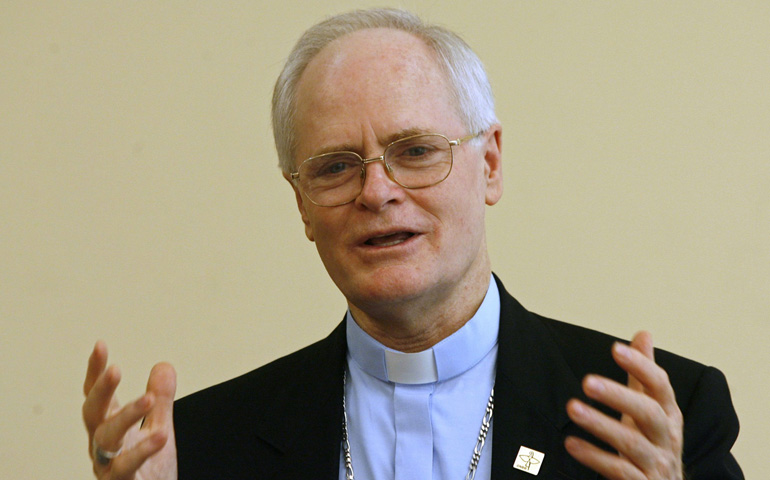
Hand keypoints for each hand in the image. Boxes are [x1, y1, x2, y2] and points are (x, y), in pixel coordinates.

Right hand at [82, 341, 177, 479]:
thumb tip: (163, 365)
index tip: (100, 345)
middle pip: (94, 414)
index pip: (97, 396)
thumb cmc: (150, 472)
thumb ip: (160, 401)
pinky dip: (144, 450)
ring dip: (126, 415)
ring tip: (148, 399)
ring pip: (107, 439)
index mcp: (110, 428)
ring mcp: (108, 467)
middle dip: (102, 390)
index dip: (95, 372)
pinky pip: (127, 467)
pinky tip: (161, 434)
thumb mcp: (158, 429)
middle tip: (115, 368)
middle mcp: (103, 446)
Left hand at [565, 332, 683, 479]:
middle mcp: (667, 438)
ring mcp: (657, 464)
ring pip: (632, 444)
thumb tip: (643, 335)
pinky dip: (595, 457)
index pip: (660, 385)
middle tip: (587, 381)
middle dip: (619, 395)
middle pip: (649, 413)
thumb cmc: (653, 446)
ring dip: (600, 424)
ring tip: (572, 408)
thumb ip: (643, 375)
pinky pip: (620, 471)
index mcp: (669, 415)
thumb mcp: (650, 409)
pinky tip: (571, 443)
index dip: (641, 366)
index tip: (616, 348)